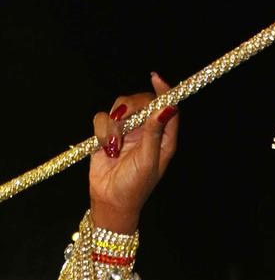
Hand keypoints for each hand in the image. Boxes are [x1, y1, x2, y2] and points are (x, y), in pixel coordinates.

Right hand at [90, 73, 178, 232]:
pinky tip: (105, 148)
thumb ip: (155, 132)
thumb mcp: (148, 160)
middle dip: (131, 107)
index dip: (164, 91)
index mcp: (163, 138)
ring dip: (114, 124)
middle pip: (141, 101)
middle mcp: (147, 131)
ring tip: (113, 146)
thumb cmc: (135, 187)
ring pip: (120, 107)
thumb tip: (167, 107)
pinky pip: (102, 117)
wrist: (110, 201)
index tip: (155, 78)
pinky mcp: (107, 133)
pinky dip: (101, 130)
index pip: (168, 107)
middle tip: (124, 119)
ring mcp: (127, 131)